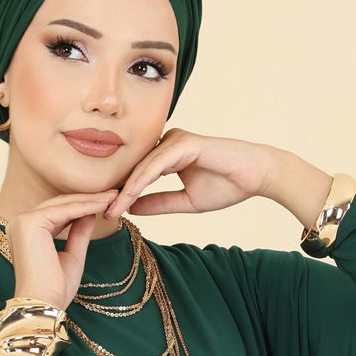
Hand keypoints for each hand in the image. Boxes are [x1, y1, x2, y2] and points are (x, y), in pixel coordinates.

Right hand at [6, 189, 118, 311]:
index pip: (57, 212)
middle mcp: (20, 223)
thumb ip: (79, 232)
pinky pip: (64, 210)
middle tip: (113, 194)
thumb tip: (91, 213)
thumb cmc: (56, 288)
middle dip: (88, 198)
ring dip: (90, 199)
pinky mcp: (30, 223)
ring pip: (62, 204)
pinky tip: (104, 204)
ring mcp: (22, 221)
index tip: (106, 202)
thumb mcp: (73, 255)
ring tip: (113, 196)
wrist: (45, 304)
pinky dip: (85, 206)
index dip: (82, 206)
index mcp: (27, 232)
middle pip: (59, 204)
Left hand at [104, 128, 273, 220]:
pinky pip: (155, 165)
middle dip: (117, 193)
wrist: (257, 175)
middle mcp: (167, 143)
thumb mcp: (186, 201)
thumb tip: (131, 208)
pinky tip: (129, 197)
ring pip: (141, 168)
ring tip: (110, 211)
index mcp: (167, 155)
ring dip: (125, 190)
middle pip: (134, 170)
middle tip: (98, 214)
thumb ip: (158, 203)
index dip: (122, 196)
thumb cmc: (227, 185)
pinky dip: (141, 182)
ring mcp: (174, 140)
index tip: (107, 215)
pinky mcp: (183, 143)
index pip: (137, 176)